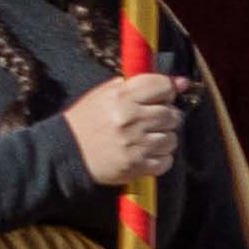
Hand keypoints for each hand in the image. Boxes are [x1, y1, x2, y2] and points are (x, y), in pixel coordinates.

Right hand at [64, 72, 192, 184]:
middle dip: (166, 117)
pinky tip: (144, 153)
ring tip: (145, 138)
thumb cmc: (89, 120)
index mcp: (121, 98)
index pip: (163, 86)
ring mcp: (134, 145)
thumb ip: (143, 84)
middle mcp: (129, 120)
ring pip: (172, 139)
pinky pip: (166, 161)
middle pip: (172, 115)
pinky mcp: (136, 166)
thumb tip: (182, 82)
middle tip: (150, 120)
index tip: (160, 97)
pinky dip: (159, 158)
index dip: (166, 91)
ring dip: (163, 139)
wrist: (66, 153)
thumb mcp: (108, 94)